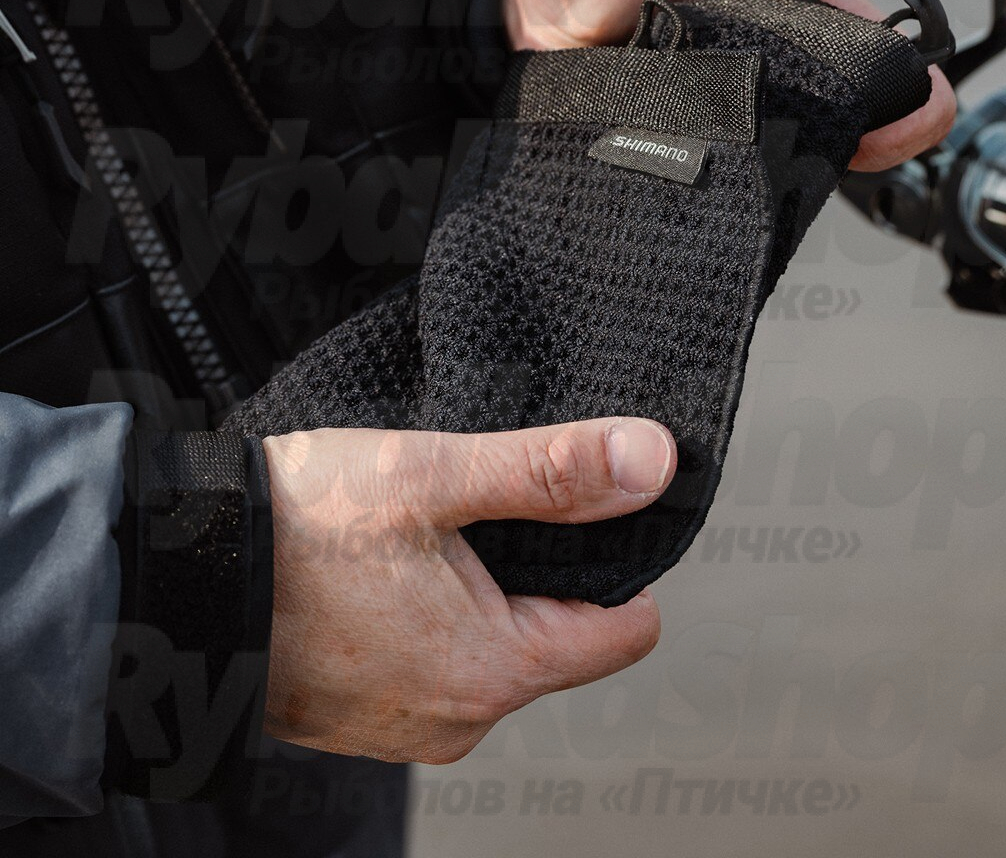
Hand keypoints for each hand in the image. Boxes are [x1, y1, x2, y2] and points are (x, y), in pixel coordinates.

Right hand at [262, 416, 676, 762]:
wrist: (174, 571)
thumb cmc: (294, 527)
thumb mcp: (436, 475)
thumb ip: (552, 470)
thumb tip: (651, 461)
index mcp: (493, 671)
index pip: (626, 628)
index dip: (617, 559)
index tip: (575, 509)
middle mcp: (459, 718)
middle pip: (562, 634)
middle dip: (540, 568)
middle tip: (486, 507)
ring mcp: (409, 724)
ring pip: (498, 644)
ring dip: (482, 587)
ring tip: (429, 534)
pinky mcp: (368, 714)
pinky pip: (440, 660)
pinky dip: (433, 612)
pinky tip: (391, 567)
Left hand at [502, 0, 955, 171]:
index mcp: (784, 10)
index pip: (867, 53)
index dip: (901, 87)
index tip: (912, 110)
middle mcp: (763, 69)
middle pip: (835, 119)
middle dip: (852, 143)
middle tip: (837, 153)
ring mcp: (721, 116)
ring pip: (778, 161)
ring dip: (780, 172)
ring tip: (759, 171)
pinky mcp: (675, 152)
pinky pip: (711, 183)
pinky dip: (718, 193)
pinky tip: (713, 196)